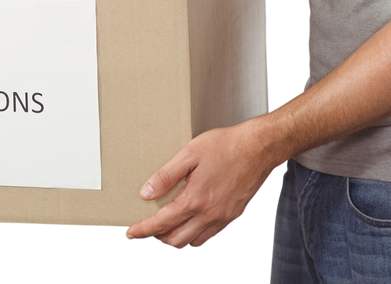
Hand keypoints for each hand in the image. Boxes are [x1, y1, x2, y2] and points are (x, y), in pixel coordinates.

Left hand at [122, 118, 283, 250]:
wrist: (259, 149)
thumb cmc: (226, 146)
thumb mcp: (189, 153)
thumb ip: (166, 175)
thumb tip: (146, 193)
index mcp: (195, 199)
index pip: (162, 223)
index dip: (143, 230)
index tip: (131, 233)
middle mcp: (209, 214)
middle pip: (176, 240)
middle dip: (156, 238)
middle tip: (144, 230)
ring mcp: (222, 218)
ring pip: (194, 243)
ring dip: (175, 239)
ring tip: (164, 229)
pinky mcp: (233, 217)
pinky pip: (210, 237)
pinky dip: (195, 237)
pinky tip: (189, 225)